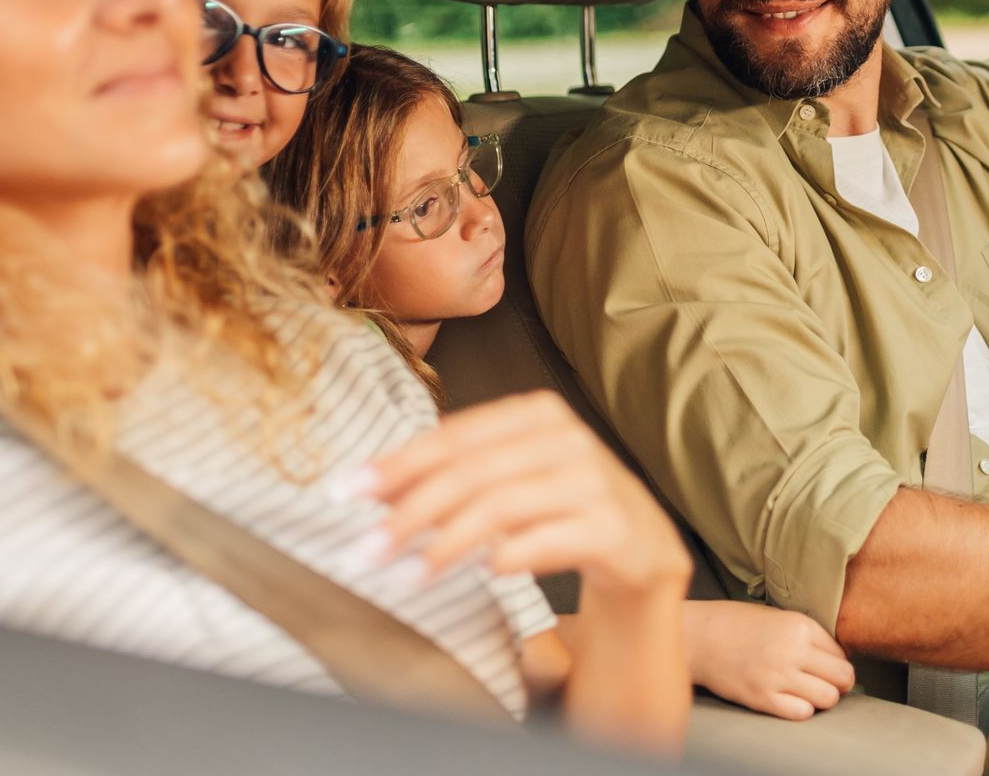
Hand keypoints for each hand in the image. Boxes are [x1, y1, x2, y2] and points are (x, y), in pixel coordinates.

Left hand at [366, 391, 690, 599]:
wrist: (641, 551)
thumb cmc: (563, 512)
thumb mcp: (510, 482)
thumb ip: (453, 476)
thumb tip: (371, 488)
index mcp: (537, 414)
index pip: (452, 436)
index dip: (396, 464)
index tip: (348, 492)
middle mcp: (567, 439)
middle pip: (470, 472)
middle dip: (410, 512)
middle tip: (369, 548)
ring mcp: (595, 481)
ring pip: (501, 507)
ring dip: (447, 544)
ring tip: (412, 574)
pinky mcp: (614, 527)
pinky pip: (548, 541)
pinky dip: (511, 556)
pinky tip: (486, 572)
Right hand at [684, 602, 854, 720]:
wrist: (699, 637)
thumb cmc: (736, 624)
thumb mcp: (777, 616)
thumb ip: (806, 634)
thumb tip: (836, 657)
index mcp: (799, 625)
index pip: (841, 653)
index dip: (835, 662)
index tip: (824, 666)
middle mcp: (793, 649)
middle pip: (843, 677)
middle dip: (838, 683)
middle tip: (825, 683)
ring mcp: (778, 675)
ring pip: (828, 698)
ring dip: (822, 698)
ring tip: (807, 693)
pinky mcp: (762, 697)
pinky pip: (802, 713)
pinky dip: (801, 709)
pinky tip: (789, 700)